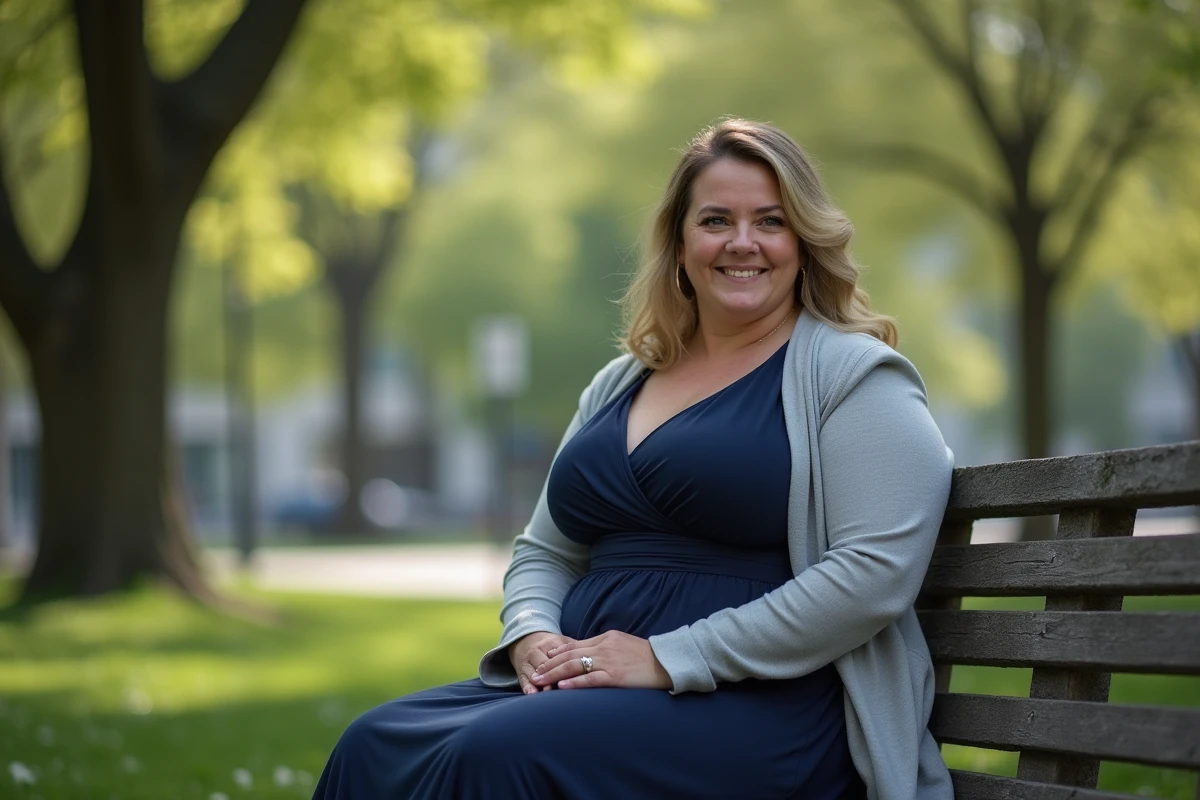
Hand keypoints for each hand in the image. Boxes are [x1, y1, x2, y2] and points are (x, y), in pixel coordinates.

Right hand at [508, 632, 576, 694]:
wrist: (527, 639)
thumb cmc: (552, 644)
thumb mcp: (563, 642)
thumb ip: (577, 650)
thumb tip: (596, 656)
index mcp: (550, 643)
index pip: (558, 655)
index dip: (565, 666)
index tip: (573, 675)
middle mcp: (537, 651)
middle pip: (543, 664)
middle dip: (550, 676)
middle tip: (556, 687)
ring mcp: (527, 661)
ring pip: (532, 672)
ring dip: (537, 683)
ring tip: (542, 693)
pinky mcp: (521, 670)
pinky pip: (523, 679)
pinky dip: (526, 687)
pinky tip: (532, 694)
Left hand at [531, 630, 671, 690]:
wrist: (667, 662)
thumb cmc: (647, 657)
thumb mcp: (623, 645)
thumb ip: (606, 648)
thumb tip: (589, 655)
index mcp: (606, 638)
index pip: (575, 644)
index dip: (557, 652)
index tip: (543, 658)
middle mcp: (604, 647)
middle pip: (570, 654)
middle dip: (549, 664)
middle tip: (535, 673)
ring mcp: (609, 661)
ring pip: (575, 666)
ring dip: (555, 674)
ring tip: (540, 680)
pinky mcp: (616, 676)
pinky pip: (590, 679)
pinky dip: (574, 683)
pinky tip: (562, 687)